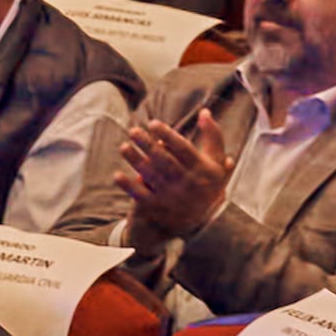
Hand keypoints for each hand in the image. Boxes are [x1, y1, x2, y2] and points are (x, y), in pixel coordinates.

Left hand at [113, 100, 236, 239]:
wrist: (201, 225)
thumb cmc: (206, 185)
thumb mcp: (217, 164)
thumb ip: (213, 137)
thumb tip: (204, 111)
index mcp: (202, 170)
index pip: (182, 149)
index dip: (167, 135)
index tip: (153, 124)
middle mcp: (187, 183)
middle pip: (164, 160)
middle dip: (147, 145)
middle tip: (133, 131)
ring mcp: (171, 197)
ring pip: (151, 175)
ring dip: (135, 161)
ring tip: (124, 147)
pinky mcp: (157, 208)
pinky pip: (141, 195)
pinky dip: (129, 186)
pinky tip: (118, 175)